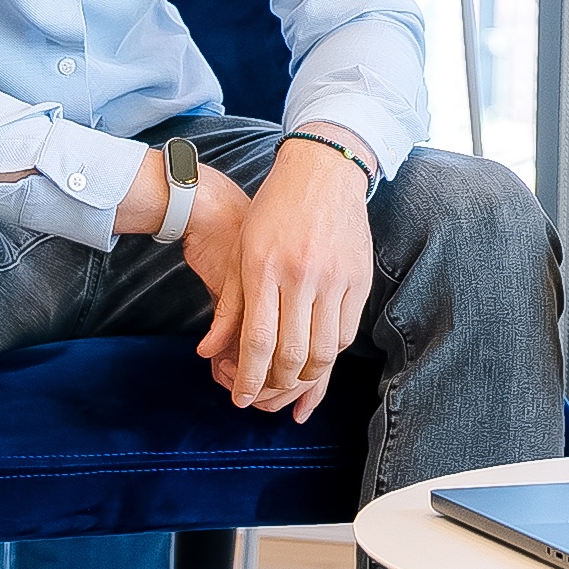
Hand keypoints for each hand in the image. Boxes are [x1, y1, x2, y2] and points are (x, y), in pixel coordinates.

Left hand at [197, 128, 375, 420]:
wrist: (322, 170)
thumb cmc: (273, 210)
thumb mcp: (241, 251)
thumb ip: (229, 305)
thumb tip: (208, 352)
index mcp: (265, 267)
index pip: (257, 340)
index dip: (248, 379)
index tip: (240, 398)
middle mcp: (301, 275)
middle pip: (293, 354)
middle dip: (275, 384)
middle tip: (264, 391)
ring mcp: (335, 278)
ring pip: (324, 352)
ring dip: (306, 375)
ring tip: (289, 378)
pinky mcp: (359, 279)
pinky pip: (346, 333)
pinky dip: (329, 353)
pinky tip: (315, 352)